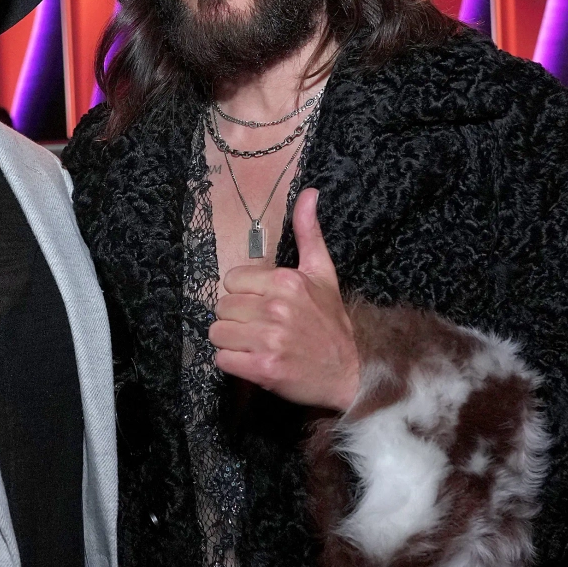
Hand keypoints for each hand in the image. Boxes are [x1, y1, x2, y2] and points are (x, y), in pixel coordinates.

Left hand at [209, 189, 360, 411]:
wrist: (349, 374)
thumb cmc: (331, 324)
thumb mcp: (323, 274)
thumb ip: (309, 233)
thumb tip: (309, 192)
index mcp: (286, 281)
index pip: (231, 280)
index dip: (243, 294)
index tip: (261, 305)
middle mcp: (276, 308)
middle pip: (221, 307)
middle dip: (236, 318)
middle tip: (259, 328)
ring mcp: (269, 340)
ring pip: (218, 333)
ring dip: (232, 342)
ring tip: (256, 345)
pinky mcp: (263, 369)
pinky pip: (222, 359)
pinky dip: (234, 364)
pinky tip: (254, 362)